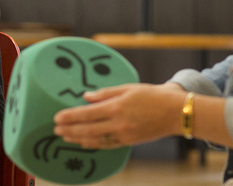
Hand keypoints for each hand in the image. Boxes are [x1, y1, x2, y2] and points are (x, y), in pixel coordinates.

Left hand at [53, 83, 182, 148]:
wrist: (176, 113)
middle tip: (55, 129)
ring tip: (64, 137)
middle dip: (69, 129)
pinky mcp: (129, 141)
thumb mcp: (128, 88)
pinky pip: (107, 144)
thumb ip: (105, 93)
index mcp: (117, 107)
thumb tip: (86, 97)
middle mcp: (119, 123)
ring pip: (95, 139)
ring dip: (77, 138)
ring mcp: (124, 134)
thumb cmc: (153, 95)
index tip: (57, 118)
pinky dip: (93, 144)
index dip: (70, 116)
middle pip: (87, 129)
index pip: (87, 113)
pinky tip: (83, 143)